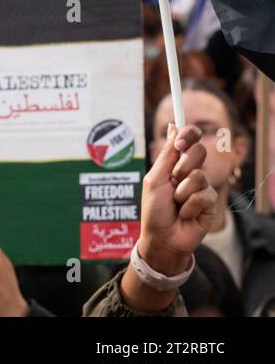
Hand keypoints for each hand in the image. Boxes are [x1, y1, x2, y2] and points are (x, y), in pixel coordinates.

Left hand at [121, 122, 217, 311]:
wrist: (162, 238)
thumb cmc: (154, 209)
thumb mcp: (155, 179)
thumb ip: (166, 155)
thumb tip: (172, 126)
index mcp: (175, 163)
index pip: (189, 139)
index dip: (189, 134)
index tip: (180, 142)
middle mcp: (190, 172)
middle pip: (199, 151)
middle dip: (183, 165)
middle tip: (173, 179)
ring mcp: (202, 187)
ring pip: (199, 176)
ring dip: (181, 192)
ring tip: (175, 204)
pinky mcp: (210, 203)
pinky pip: (203, 196)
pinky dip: (189, 206)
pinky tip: (185, 215)